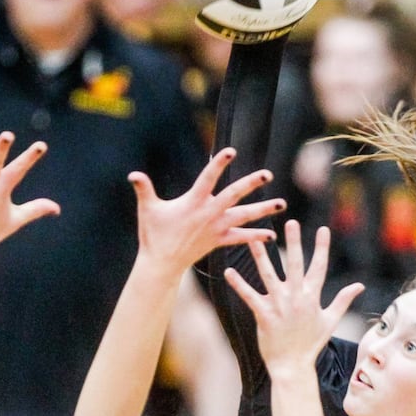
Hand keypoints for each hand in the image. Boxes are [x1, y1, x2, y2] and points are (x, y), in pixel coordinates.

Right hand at [128, 148, 283, 272]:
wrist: (162, 264)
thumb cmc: (154, 235)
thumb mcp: (148, 210)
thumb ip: (144, 189)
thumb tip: (133, 175)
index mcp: (193, 202)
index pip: (208, 178)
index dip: (219, 164)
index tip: (231, 151)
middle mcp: (208, 213)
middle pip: (234, 195)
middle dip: (251, 184)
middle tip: (267, 174)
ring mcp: (216, 228)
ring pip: (244, 217)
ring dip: (263, 210)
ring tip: (281, 203)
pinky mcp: (219, 241)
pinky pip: (241, 238)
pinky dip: (256, 237)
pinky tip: (271, 236)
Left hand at [225, 220, 363, 373]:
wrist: (293, 366)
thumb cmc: (311, 344)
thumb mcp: (330, 321)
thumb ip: (343, 300)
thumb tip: (359, 285)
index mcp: (313, 297)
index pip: (319, 267)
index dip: (322, 247)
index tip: (323, 229)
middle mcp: (297, 298)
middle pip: (296, 265)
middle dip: (295, 243)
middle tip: (292, 222)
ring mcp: (280, 306)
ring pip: (269, 275)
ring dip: (261, 256)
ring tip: (255, 239)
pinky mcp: (264, 314)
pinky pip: (249, 296)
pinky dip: (239, 284)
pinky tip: (229, 271)